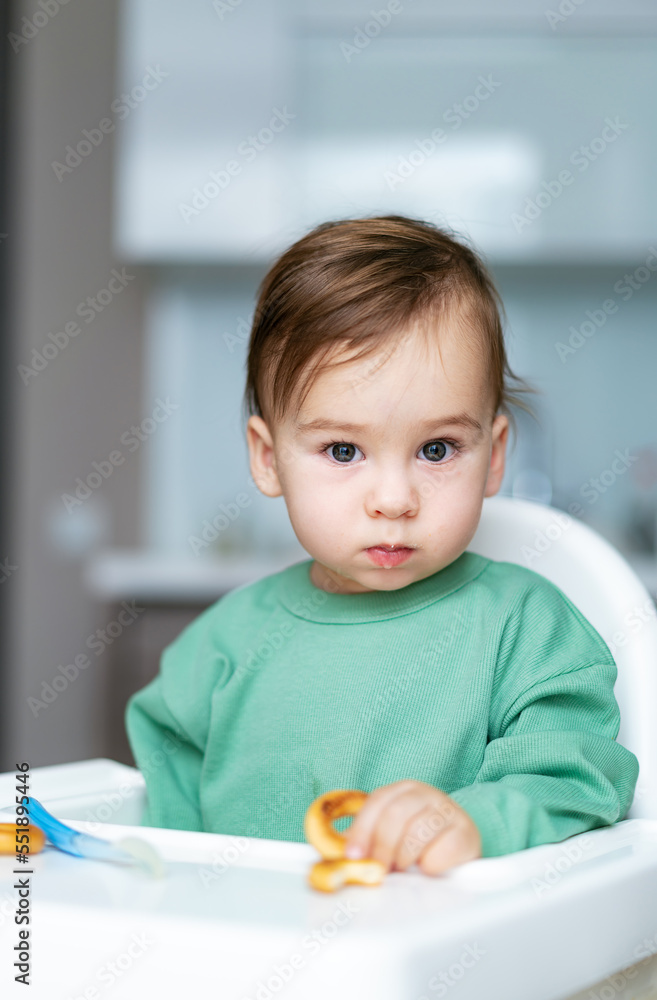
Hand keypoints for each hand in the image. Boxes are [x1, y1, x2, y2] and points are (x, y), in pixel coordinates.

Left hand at [342, 780, 481, 874]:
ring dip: (406, 857)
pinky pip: (443, 850)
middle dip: (382, 846)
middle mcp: (427, 794)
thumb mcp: (389, 838)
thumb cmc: (417, 846)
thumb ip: (365, 844)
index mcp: (403, 791)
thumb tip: (335, 856)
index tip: (354, 854)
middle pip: (396, 814)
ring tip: (405, 867)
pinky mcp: (467, 833)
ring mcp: (449, 810)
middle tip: (379, 869)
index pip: (378, 801)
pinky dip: (430, 865)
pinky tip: (429, 867)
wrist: (459, 852)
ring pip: (418, 832)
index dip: (362, 828)